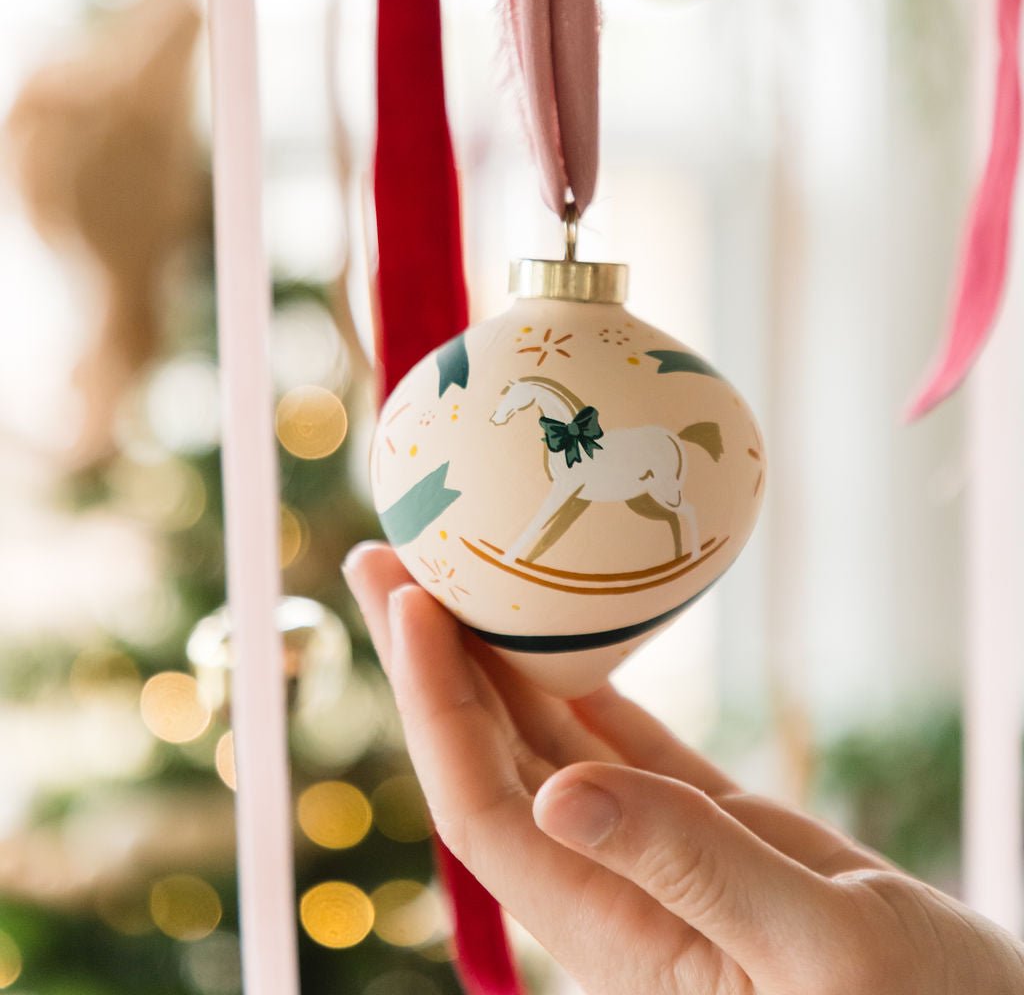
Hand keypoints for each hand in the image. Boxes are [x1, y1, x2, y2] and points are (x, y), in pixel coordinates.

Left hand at [344, 542, 1023, 994]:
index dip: (438, 708)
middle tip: (384, 556)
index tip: (413, 606)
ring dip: (488, 657)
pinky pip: (620, 742)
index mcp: (619, 937)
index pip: (491, 809)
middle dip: (430, 661)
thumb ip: (695, 874)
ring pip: (547, 742)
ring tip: (443, 570)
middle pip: (492, 762)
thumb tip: (563, 797)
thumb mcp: (822, 953)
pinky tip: (548, 629)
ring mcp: (656, 859)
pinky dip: (581, 679)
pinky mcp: (707, 836)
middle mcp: (614, 891)